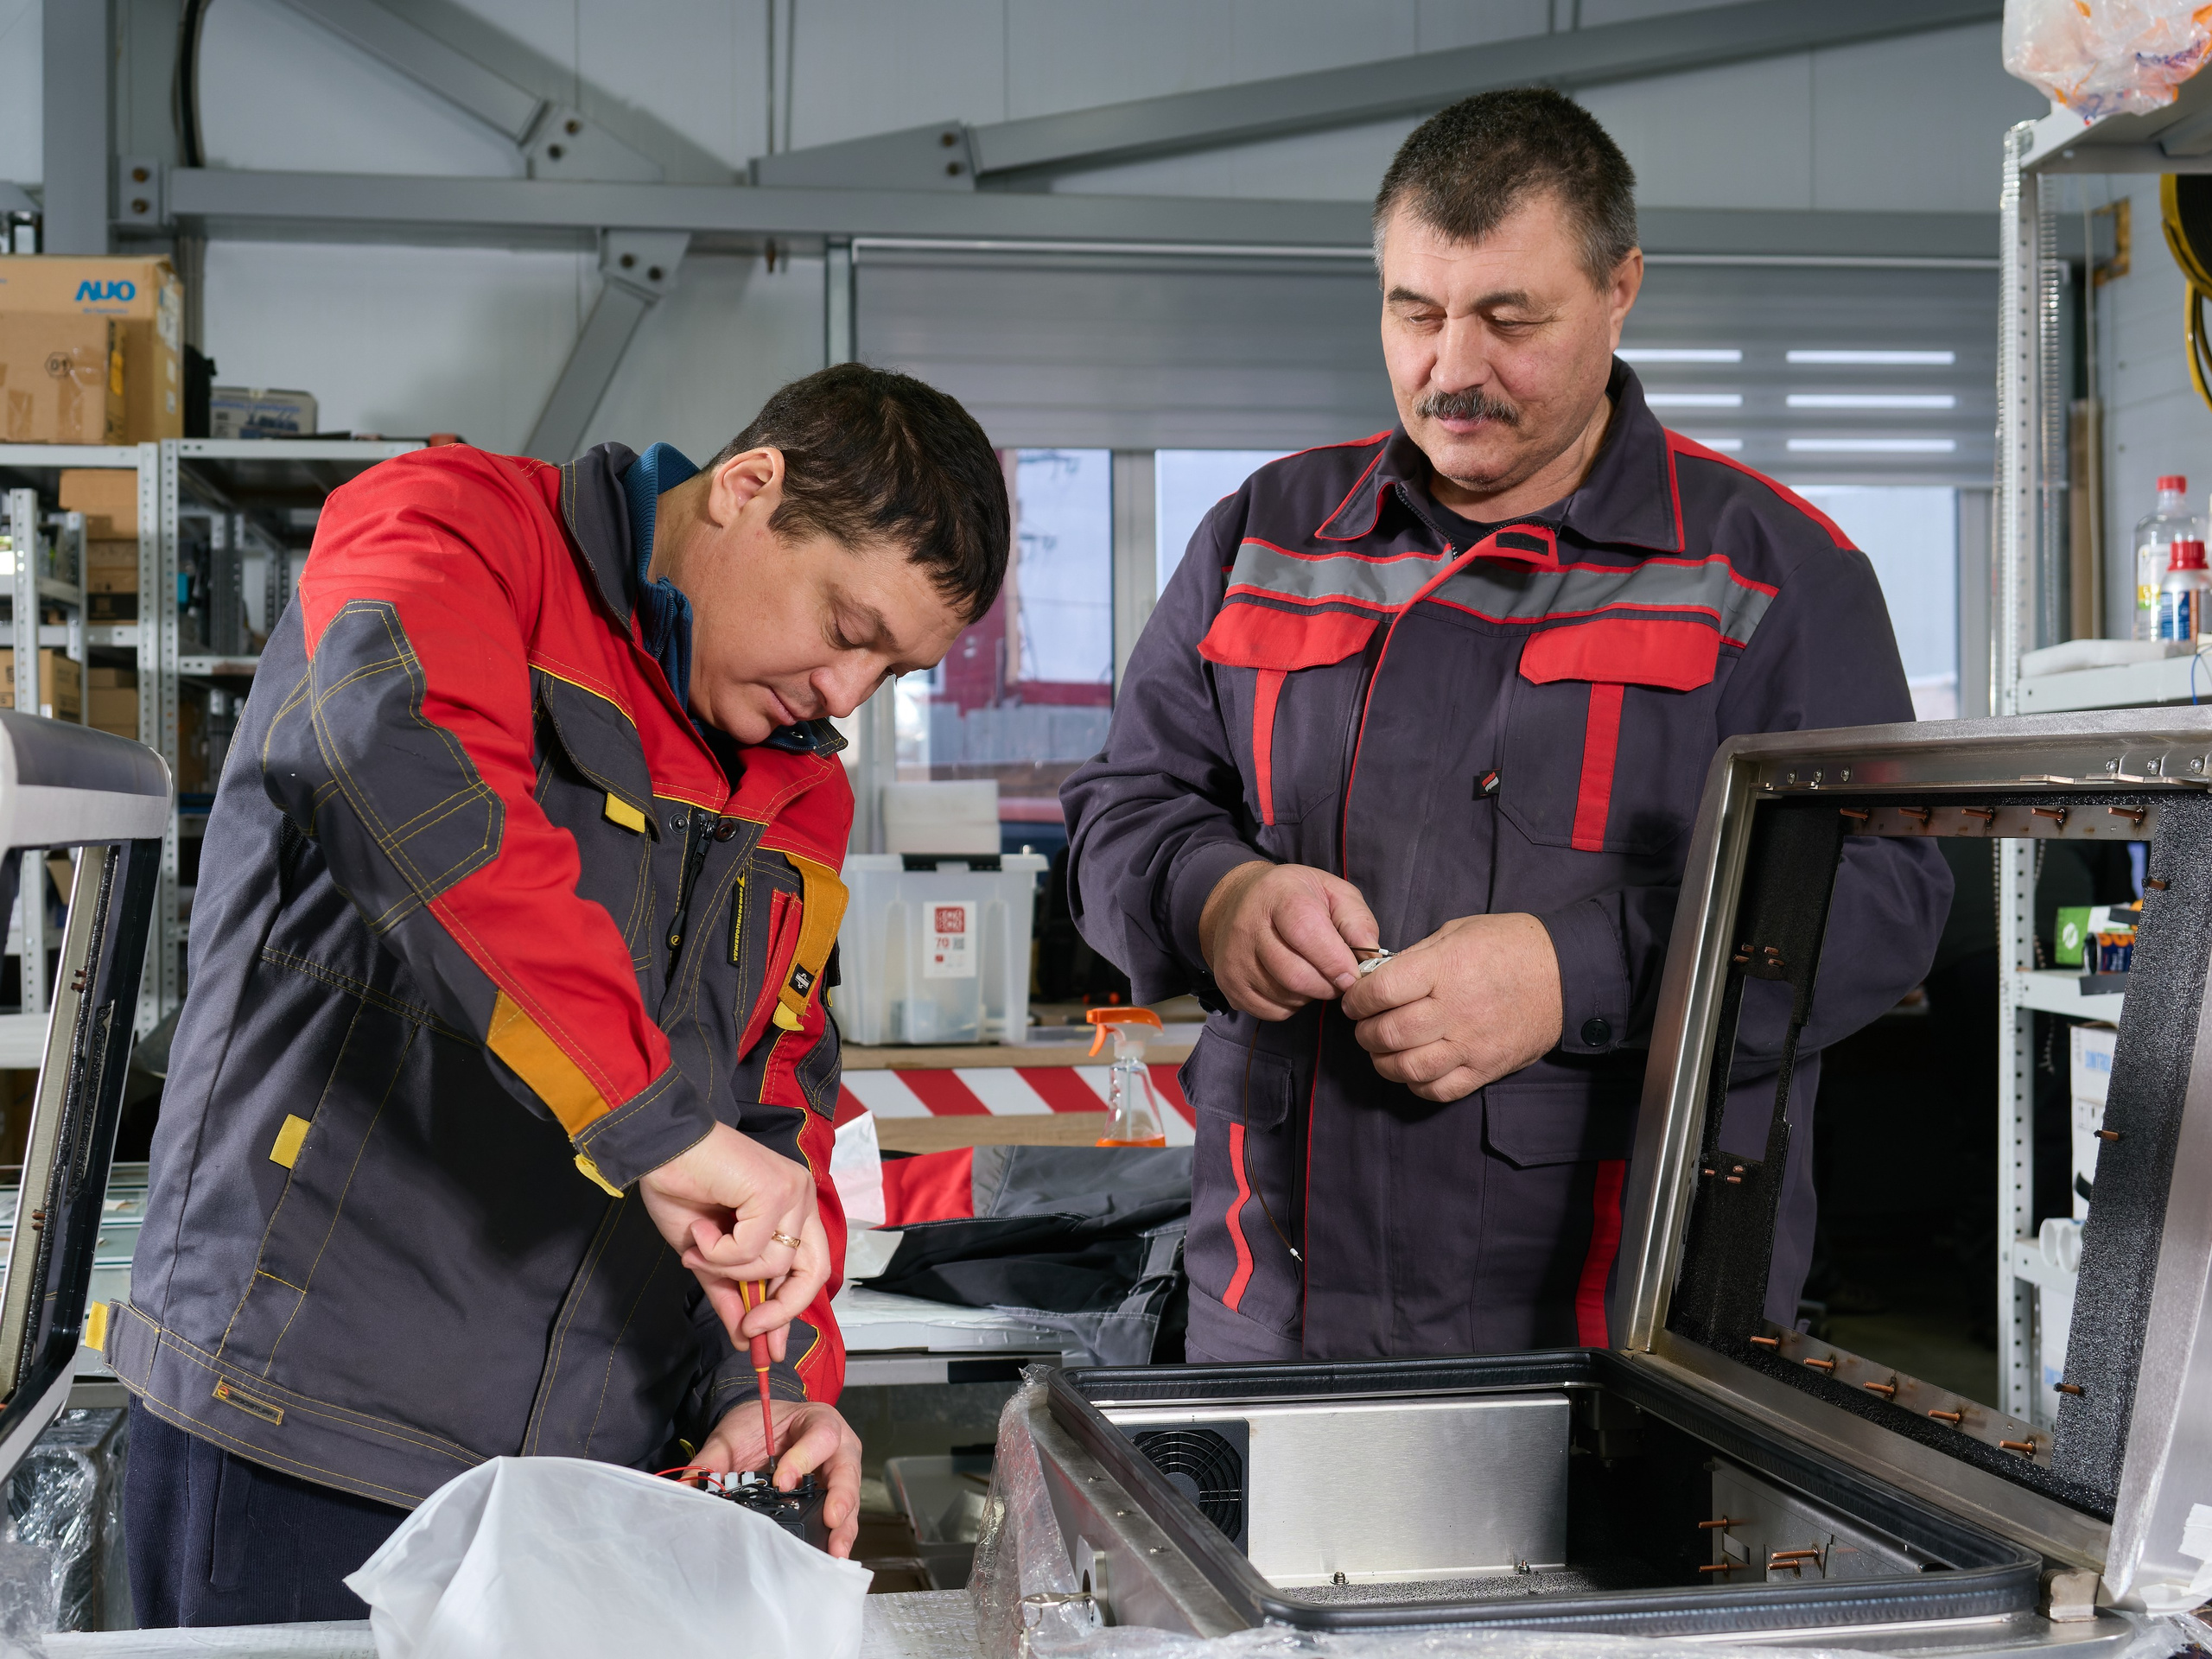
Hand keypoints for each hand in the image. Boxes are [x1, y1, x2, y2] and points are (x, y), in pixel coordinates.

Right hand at [639, 1123, 830, 1356]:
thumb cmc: (682, 1188)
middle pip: (813, 1272)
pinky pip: (751, 1249)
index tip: (765, 1346)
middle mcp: (800, 1198)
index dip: (788, 1310)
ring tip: (698, 1245)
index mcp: (791, 1209)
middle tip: (749, 1328)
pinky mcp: (776, 1190)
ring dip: (727, 1268)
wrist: (658, 1147)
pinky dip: (718, 1250)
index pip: (808, 1270)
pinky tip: (701, 1228)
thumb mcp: (708, 1256)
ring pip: (775, 1265)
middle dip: (781, 1309)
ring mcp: (793, 1192)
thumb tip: (744, 1338)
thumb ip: (730, 1292)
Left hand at [696, 1399, 863, 1558]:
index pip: (820, 1436)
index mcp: (817, 1421)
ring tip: (836, 1550)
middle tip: (831, 1519)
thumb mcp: (733, 1434)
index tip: (782, 1482)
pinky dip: (835, 1536)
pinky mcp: (832, 1498)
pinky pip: (839, 1516)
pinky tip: (831, 1554)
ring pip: (849, 1499)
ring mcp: (838, 1474)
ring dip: (844, 1526)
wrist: (762, 1428)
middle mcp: (838, 1447)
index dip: (804, 1459)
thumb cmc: (757, 1425)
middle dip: (840, 1496)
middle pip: (847, 1470)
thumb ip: (712, 1458)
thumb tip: (687, 1488)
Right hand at [1198, 860, 1379, 1019]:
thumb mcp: (1331, 891)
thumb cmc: (1292, 897)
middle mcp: (1248, 927)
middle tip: (1339, 978)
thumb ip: (1357, 920)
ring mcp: (1234, 959)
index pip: (1306, 932)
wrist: (1236, 902)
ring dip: (1310, 994)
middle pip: (1295, 974)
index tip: (1353, 974)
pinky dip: (1291, 1004)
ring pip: (1285, 996)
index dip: (1334, 960)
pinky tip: (1292, 983)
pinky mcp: (1228, 984)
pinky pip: (1271, 1011)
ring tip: (1313, 973)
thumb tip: (1371, 956)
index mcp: (1278, 896)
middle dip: (1328, 985)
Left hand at [1339, 913, 1563, 1101]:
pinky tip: (1412, 1069)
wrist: (1565, 974)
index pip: (1380, 992)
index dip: (1357, 999)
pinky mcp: (1486, 1068)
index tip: (1355, 999)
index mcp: (1444, 969)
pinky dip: (1416, 1084)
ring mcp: (1471, 1044)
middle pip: (1388, 1033)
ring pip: (1408, 1067)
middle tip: (1365, 1026)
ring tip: (1381, 1050)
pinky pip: (1439, 1089)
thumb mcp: (1457, 932)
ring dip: (1383, 1062)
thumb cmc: (1509, 946)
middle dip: (1365, 1032)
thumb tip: (1378, 977)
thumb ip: (1416, 957)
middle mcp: (1455, 1010)